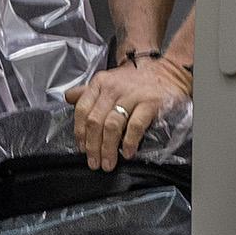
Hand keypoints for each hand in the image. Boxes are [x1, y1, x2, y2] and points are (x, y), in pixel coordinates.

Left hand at [70, 56, 188, 169]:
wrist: (167, 71)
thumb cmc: (136, 80)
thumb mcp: (109, 81)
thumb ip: (88, 91)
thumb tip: (68, 98)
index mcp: (100, 84)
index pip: (82, 109)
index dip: (80, 132)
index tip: (82, 149)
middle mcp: (113, 89)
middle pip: (95, 121)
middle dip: (92, 146)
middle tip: (94, 162)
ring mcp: (132, 95)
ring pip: (112, 125)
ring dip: (108, 148)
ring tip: (108, 163)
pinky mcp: (150, 103)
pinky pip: (136, 125)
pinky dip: (130, 142)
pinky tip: (128, 153)